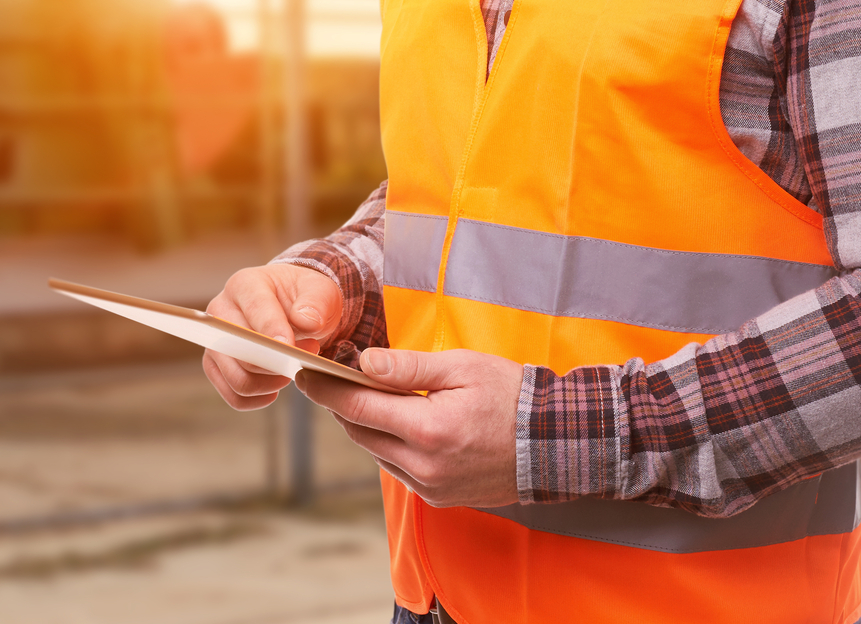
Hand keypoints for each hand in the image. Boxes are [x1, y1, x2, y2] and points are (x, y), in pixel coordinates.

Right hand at [200, 263, 342, 410]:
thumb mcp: (320, 290)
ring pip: (237, 379)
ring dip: (270, 383)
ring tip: (291, 372)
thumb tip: (305, 322)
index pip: (255, 310)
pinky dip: (256, 399)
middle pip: (242, 351)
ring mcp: (215, 341)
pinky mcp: (216, 365)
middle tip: (304, 360)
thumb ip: (317, 302)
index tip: (290, 347)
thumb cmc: (303, 297)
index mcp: (245, 285)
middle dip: (277, 363)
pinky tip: (275, 390)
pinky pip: (233, 395)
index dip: (272, 330)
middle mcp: (220, 311)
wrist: (292, 306)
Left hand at [296, 347, 522, 507]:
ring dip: (367, 426)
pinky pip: (399, 469)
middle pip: (360, 434)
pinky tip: (399, 423)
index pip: (357, 408)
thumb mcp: (463, 367)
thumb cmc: (513, 395)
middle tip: (333, 378)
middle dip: (343, 406)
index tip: (304, 374)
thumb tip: (364, 363)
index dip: (326, 390)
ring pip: (377, 453)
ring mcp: (432, 487)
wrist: (557, 442)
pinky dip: (390, 445)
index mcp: (428, 430)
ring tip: (367, 396)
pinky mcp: (440, 497)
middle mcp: (424, 466)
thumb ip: (409, 367)